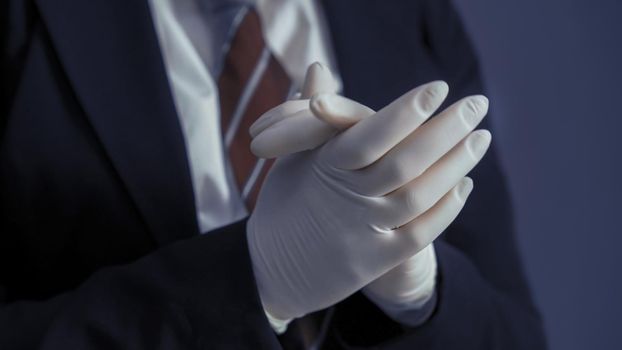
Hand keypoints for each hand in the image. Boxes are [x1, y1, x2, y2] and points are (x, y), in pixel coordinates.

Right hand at [247, 77, 490, 320]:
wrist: (272, 271)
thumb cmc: (283, 206)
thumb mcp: (290, 159)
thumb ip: (310, 115)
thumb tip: (318, 67)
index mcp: (321, 167)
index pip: (369, 134)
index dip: (406, 111)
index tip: (440, 87)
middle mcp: (344, 198)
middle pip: (404, 160)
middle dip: (446, 129)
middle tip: (478, 104)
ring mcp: (360, 232)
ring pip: (418, 195)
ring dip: (455, 164)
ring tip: (480, 138)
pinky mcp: (373, 262)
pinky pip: (419, 234)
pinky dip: (446, 208)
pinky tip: (465, 184)